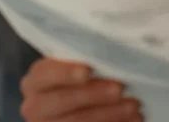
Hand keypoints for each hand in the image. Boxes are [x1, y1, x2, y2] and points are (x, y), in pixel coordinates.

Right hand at [19, 58, 141, 121]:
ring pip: (78, 120)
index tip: (87, 70)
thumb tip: (110, 53)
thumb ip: (81, 63)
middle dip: (94, 94)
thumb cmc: (71, 84)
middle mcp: (35, 106)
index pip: (45, 74)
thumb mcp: (67, 71)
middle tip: (119, 88)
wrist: (64, 110)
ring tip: (133, 105)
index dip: (65, 72)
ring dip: (110, 113)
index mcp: (35, 82)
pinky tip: (133, 119)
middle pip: (63, 100)